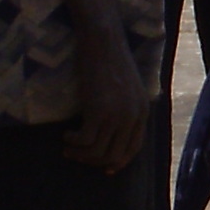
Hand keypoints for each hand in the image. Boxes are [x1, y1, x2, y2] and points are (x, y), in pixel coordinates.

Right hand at [64, 19, 147, 173]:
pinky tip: (66, 135)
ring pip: (98, 152)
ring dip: (80, 154)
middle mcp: (133, 117)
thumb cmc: (110, 59)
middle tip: (78, 156)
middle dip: (95, 161)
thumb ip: (126, 107)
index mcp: (142, 111)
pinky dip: (73, 142)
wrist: (103, 40)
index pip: (134, 148)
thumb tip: (113, 130)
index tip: (105, 168)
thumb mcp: (127, 86)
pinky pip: (85, 141)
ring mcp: (117, 116)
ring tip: (68, 148)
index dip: (119, 161)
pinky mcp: (98, 112)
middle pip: (115, 155)